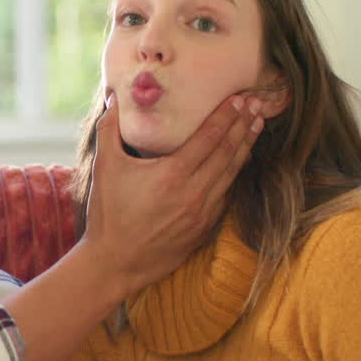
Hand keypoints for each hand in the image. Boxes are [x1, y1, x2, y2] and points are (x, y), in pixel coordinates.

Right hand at [82, 94, 262, 298]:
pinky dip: (234, 176)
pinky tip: (238, 164)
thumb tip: (114, 98)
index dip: (227, 116)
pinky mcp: (204, 229)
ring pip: (232, 174)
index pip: (210, 137)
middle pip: (229, 152)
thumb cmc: (108, 214)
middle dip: (243, 126)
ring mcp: (203, 213)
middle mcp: (194, 192)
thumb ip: (109, 129)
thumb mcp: (104, 167)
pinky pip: (225, 196)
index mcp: (173, 173)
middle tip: (256, 106)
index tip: (239, 99)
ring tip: (255, 128)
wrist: (114, 263)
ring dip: (245, 149)